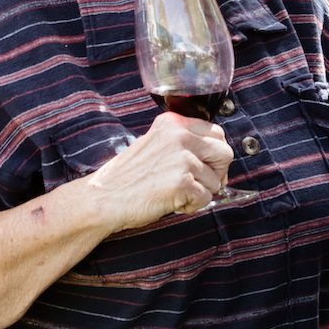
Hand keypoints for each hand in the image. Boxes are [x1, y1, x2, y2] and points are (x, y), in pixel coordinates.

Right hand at [85, 112, 232, 230]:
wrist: (103, 197)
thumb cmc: (127, 177)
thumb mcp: (156, 144)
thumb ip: (184, 144)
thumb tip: (218, 162)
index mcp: (173, 123)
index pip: (217, 133)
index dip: (215, 155)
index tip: (204, 168)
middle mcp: (180, 135)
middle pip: (225, 153)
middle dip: (216, 173)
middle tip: (196, 185)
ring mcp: (182, 158)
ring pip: (216, 181)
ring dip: (200, 193)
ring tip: (174, 193)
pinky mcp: (183, 182)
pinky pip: (206, 198)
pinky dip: (191, 206)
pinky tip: (171, 202)